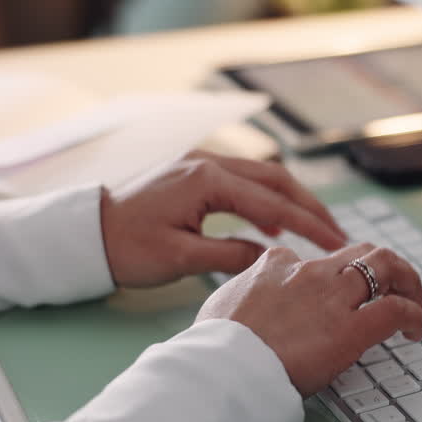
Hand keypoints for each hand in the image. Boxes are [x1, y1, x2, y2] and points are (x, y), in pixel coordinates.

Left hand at [99, 152, 345, 287]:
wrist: (85, 235)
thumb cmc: (125, 248)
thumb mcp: (181, 259)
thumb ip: (231, 254)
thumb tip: (270, 254)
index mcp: (206, 180)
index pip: (272, 201)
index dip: (308, 223)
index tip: (335, 242)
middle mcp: (207, 163)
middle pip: (275, 178)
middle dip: (309, 205)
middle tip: (336, 232)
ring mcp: (199, 165)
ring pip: (261, 176)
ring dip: (290, 200)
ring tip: (315, 228)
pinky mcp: (192, 174)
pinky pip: (241, 181)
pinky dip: (264, 199)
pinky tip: (273, 223)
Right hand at [196, 243, 421, 395]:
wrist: (223, 368)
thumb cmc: (214, 346)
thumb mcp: (221, 304)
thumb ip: (241, 294)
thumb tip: (242, 301)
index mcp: (276, 266)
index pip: (313, 259)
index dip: (331, 275)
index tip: (336, 295)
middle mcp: (309, 272)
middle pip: (361, 251)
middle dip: (384, 265)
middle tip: (393, 288)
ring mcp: (332, 297)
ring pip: (387, 265)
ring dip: (407, 281)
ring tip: (413, 302)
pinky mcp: (351, 328)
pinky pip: (396, 309)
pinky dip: (413, 315)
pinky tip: (413, 330)